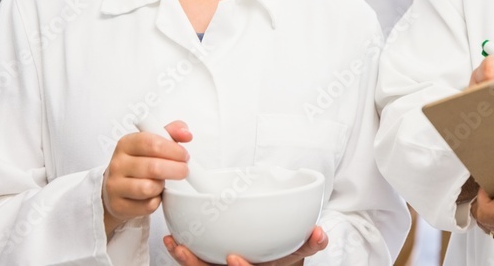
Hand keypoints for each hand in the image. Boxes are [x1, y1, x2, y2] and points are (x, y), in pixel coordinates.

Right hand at [102, 120, 191, 235]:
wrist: (116, 189)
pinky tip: (154, 196)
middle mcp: (118, 164)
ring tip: (163, 183)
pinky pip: (147, 206)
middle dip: (175, 169)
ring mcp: (115, 186)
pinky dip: (156, 202)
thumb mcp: (152, 143)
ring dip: (162, 186)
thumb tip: (186, 133)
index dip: (172, 149)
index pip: (150, 143)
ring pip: (148, 188)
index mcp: (126, 144)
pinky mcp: (118, 206)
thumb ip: (171, 133)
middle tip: (184, 171)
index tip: (184, 155)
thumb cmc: (139, 163)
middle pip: (153, 167)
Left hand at [163, 227, 328, 265]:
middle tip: (185, 251)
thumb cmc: (279, 257)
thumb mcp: (297, 252)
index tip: (233, 258)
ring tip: (176, 244)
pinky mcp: (209, 264)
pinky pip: (193, 264)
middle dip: (196, 265)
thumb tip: (320, 231)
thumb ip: (310, 243)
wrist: (267, 263)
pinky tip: (173, 238)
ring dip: (184, 260)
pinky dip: (182, 253)